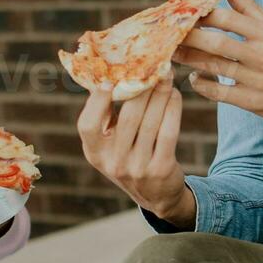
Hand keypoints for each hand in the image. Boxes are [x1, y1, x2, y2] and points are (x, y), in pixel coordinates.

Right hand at [77, 79, 194, 227]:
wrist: (157, 196)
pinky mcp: (161, 169)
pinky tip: (175, 96)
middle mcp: (113, 163)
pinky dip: (173, 110)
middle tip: (153, 66)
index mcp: (94, 153)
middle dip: (142, 88)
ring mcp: (138, 168)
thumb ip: (106, 117)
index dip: (97, 102)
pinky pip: (168, 132)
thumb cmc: (130, 157)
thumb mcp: (110, 145)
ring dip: (160, 94)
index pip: (87, 126)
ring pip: (151, 122)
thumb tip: (111, 73)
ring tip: (167, 75)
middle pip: (127, 118)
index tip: (109, 80)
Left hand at [175, 0, 262, 126]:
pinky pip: (220, 93)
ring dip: (189, 60)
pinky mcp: (254, 102)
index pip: (225, 18)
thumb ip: (250, 8)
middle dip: (187, 37)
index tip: (183, 14)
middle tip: (167, 34)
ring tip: (174, 53)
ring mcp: (257, 80)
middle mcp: (262, 55)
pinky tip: (194, 80)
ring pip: (213, 67)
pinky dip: (203, 86)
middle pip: (214, 42)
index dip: (200, 15)